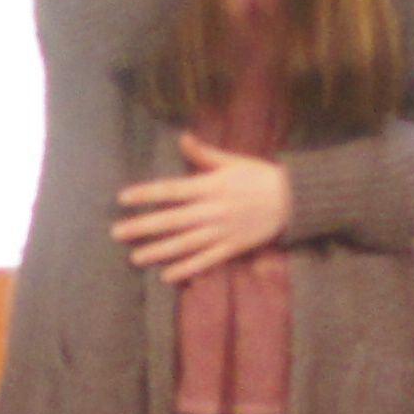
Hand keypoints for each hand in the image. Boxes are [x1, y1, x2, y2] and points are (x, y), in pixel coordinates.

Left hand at [116, 135, 290, 283]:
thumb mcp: (234, 161)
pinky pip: (207, 260)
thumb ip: (205, 154)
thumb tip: (183, 138)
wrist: (296, 199)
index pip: (172, 190)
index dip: (147, 194)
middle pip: (173, 219)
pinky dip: (187, 268)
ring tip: (135, 257)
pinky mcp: (234, 246)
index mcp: (212, 186)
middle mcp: (214, 210)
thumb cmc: (262, 177)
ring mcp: (223, 230)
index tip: (123, 199)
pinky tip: (168, 275)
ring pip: (186, 243)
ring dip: (159, 250)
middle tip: (117, 232)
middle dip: (143, 226)